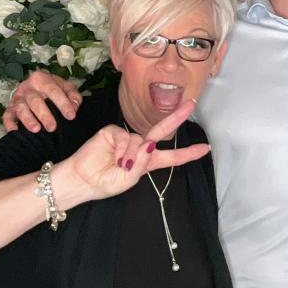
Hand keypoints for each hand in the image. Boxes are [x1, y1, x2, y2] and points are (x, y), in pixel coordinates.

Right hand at [3, 70, 81, 133]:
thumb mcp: (65, 87)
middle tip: (52, 127)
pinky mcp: (9, 109)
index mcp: (41, 79)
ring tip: (36, 129)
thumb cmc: (52, 88)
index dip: (62, 103)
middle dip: (44, 114)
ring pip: (20, 108)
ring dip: (28, 119)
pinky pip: (7, 116)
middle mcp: (27, 87)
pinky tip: (16, 132)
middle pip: (35, 100)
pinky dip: (10, 124)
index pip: (52, 90)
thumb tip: (75, 106)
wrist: (35, 85)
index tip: (71, 116)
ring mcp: (17, 98)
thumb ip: (73, 95)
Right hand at [56, 99, 208, 203]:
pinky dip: (121, 149)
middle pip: (162, 131)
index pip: (172, 157)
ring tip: (118, 165)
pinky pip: (125, 137)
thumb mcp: (129, 180)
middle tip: (191, 104)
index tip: (205, 148)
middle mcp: (140, 147)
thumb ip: (142, 163)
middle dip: (177, 117)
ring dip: (131, 155)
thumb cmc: (105, 183)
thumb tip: (150, 144)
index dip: (188, 153)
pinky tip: (113, 157)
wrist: (82, 180)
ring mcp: (127, 138)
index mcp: (147, 162)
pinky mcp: (113, 132)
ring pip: (140, 140)